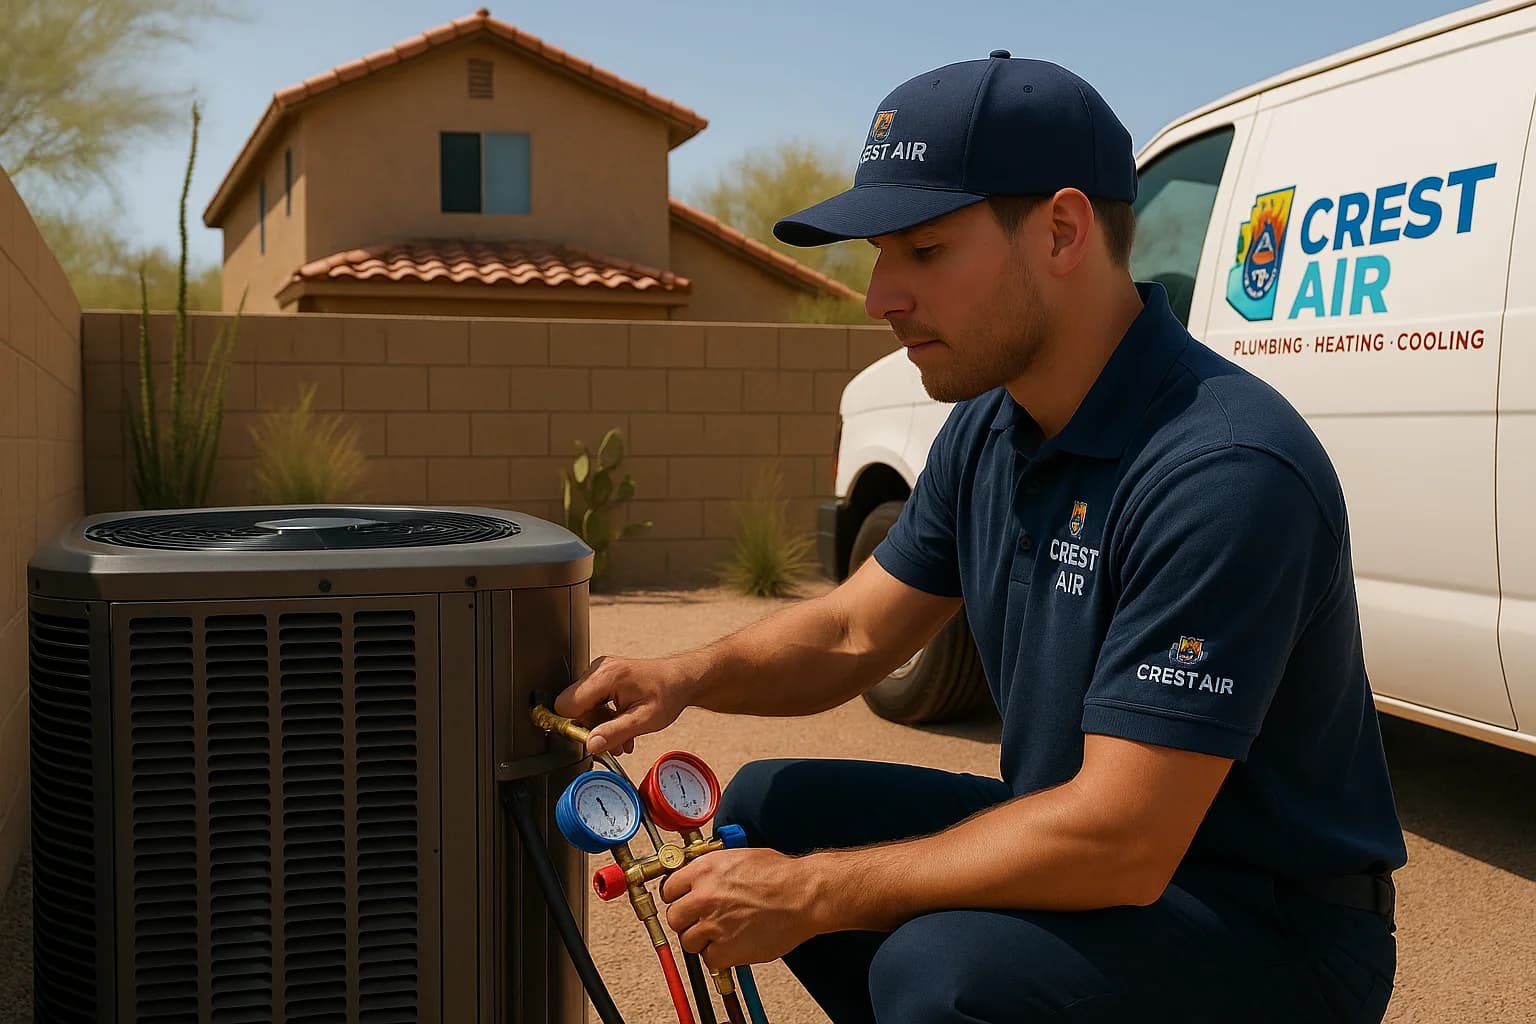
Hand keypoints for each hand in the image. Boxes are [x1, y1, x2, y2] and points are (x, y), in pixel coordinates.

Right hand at [553, 655, 694, 755]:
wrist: (681, 680)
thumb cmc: (668, 693)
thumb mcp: (644, 720)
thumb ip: (614, 733)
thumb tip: (590, 744)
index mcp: (606, 676)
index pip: (566, 704)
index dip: (576, 725)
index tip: (592, 738)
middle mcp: (599, 669)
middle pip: (574, 706)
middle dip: (592, 728)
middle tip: (614, 741)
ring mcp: (601, 671)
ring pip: (583, 706)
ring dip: (600, 725)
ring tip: (622, 735)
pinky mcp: (604, 676)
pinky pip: (593, 700)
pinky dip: (604, 716)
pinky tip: (621, 725)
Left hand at [660, 848, 825, 969]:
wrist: (803, 895)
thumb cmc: (781, 875)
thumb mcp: (740, 857)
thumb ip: (714, 869)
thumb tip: (701, 876)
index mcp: (705, 870)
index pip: (668, 889)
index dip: (677, 897)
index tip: (683, 902)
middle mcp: (703, 896)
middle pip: (674, 917)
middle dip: (686, 920)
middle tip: (701, 921)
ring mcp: (712, 924)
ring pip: (688, 941)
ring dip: (702, 940)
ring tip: (721, 934)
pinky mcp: (726, 949)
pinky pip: (709, 959)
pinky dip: (719, 957)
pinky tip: (733, 946)